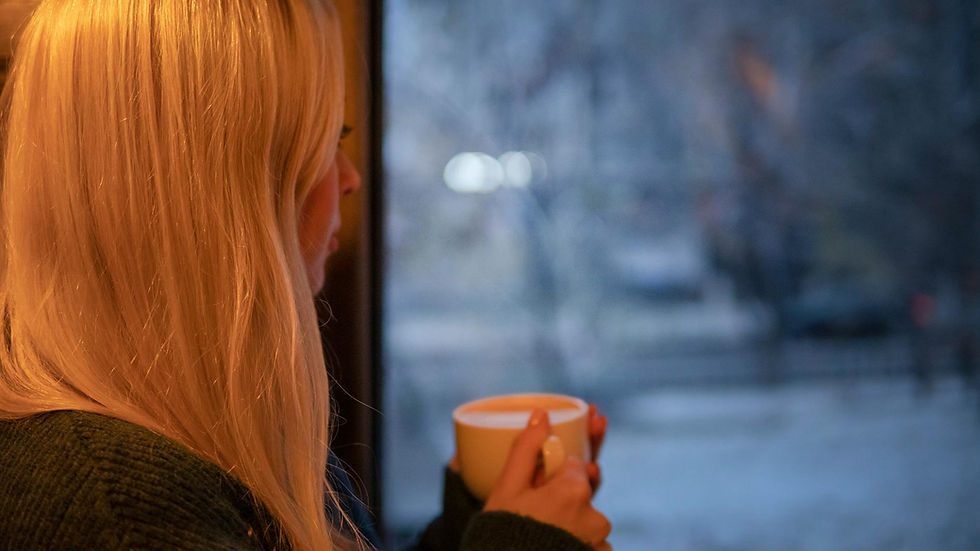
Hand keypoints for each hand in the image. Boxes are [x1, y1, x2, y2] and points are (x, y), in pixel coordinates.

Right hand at [484, 409, 611, 550]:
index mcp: (575, 490)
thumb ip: (526, 448)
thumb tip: (541, 414)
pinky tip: (550, 544)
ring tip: (539, 533)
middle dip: (562, 498)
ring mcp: (600, 543)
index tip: (536, 488)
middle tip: (535, 515)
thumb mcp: (508, 488)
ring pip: (585, 520)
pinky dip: (574, 541)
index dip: (553, 474)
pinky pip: (589, 542)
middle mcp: (596, 516)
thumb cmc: (504, 532)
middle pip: (580, 494)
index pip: (573, 467)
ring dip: (569, 522)